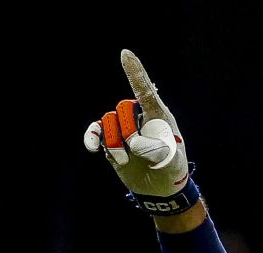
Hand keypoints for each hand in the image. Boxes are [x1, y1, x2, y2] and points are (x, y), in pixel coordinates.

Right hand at [84, 51, 191, 201]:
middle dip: (127, 130)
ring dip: (116, 144)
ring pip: (108, 123)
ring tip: (128, 160)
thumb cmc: (171, 169)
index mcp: (158, 115)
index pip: (145, 90)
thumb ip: (154, 149)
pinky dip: (91, 137)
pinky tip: (92, 147)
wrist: (160, 188)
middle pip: (123, 108)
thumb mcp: (171, 160)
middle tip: (140, 151)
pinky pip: (95, 132)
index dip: (134, 72)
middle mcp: (139, 117)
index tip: (125, 54)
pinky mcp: (111, 141)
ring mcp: (123, 129)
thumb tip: (132, 144)